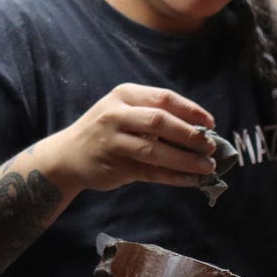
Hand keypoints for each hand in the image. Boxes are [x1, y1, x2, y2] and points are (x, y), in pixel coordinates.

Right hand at [42, 84, 214, 195]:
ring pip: (155, 150)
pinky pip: (150, 172)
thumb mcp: (123, 111)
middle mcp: (116, 115)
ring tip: (207, 167)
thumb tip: (201, 129)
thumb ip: (154, 115)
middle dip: (190, 135)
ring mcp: (113, 141)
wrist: (66, 156)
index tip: (211, 124)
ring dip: (186, 159)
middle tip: (211, 147)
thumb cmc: (104, 131)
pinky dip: (174, 176)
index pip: (164, 98)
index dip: (191, 111)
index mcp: (124, 95)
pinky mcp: (114, 166)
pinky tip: (192, 180)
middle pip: (160, 121)